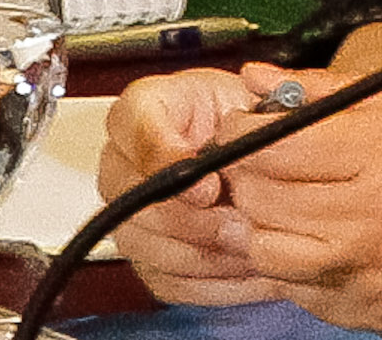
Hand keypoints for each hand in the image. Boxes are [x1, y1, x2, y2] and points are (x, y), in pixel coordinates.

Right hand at [101, 66, 279, 303]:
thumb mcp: (253, 98)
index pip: (136, 134)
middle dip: (190, 220)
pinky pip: (165, 279)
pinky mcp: (146, 254)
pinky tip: (242, 270)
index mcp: (140, 110)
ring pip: (144, 244)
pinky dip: (207, 282)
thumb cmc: (248, 120)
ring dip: (202, 255)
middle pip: (132, 199)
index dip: (170, 164)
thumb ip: (243, 115)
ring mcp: (128, 211)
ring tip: (248, 248)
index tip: (209, 185)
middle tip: (236, 224)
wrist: (259, 154)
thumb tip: (234, 151)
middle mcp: (122, 161)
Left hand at [207, 74, 381, 332]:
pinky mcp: (375, 314)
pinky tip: (317, 239)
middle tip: (259, 157)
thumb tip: (261, 79)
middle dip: (244, 173)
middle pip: (259, 199)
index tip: (246, 121)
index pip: (269, 147)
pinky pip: (300, 292)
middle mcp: (370, 222)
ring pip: (266, 252)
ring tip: (284, 200)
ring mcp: (369, 276)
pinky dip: (293, 265)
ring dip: (261, 222)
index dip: (242, 130)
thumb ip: (332, 91)